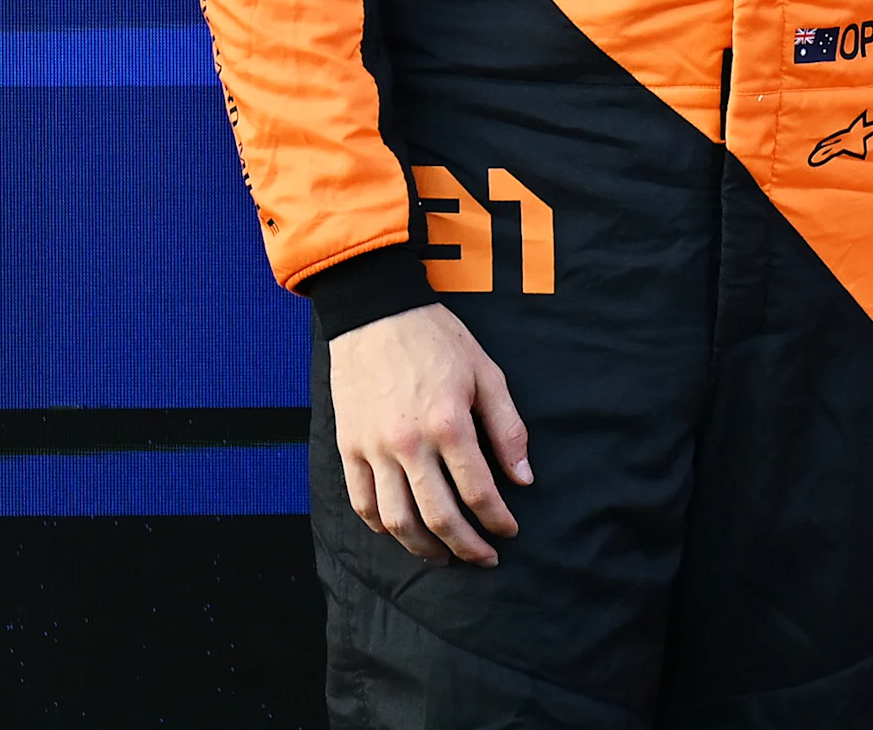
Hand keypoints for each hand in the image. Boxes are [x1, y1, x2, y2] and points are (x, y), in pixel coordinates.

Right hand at [327, 305, 532, 565]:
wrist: (376, 314)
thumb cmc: (438, 339)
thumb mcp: (487, 373)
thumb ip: (508, 429)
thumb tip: (523, 478)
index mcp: (449, 424)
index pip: (478, 491)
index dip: (497, 519)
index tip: (509, 531)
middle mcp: (408, 444)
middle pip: (438, 516)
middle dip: (466, 546)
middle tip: (484, 558)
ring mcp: (373, 449)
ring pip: (396, 520)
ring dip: (422, 548)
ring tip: (444, 557)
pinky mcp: (348, 448)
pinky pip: (362, 502)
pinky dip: (382, 526)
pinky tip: (401, 532)